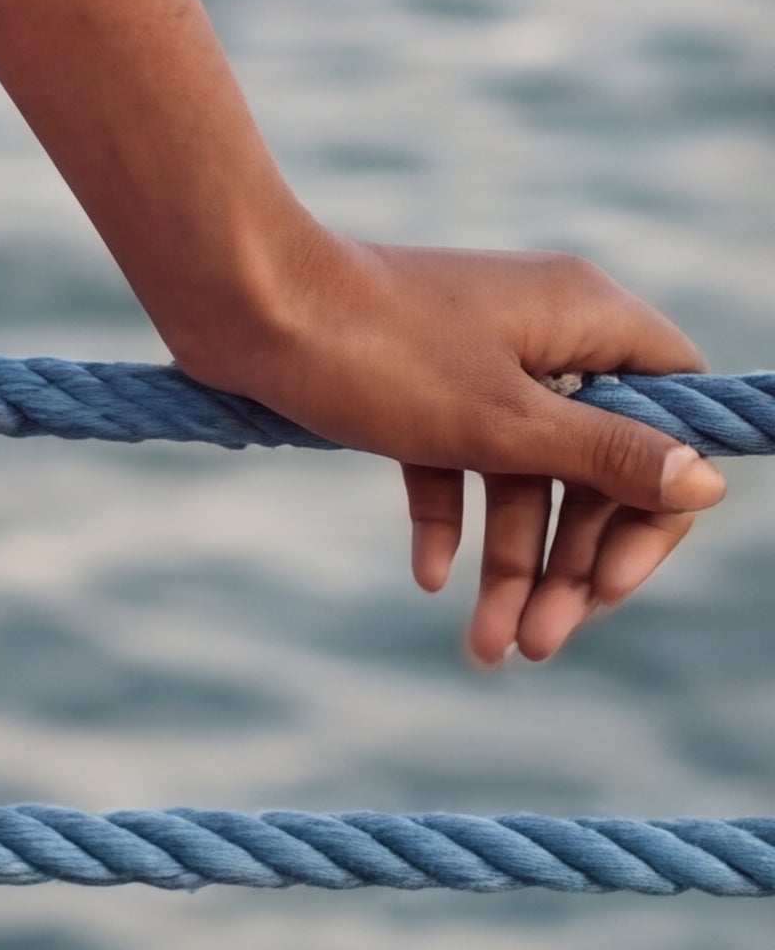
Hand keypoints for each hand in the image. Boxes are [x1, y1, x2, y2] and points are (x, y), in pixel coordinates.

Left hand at [170, 233, 725, 666]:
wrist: (240, 300)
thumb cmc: (378, 352)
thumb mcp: (504, 422)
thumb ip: (609, 456)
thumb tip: (709, 480)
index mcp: (584, 318)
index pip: (670, 415)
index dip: (655, 503)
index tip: (615, 578)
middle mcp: (541, 331)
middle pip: (595, 462)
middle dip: (571, 561)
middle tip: (543, 643)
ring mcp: (476, 355)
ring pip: (522, 474)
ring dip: (511, 563)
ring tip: (487, 650)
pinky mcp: (415, 379)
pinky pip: (457, 459)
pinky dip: (450, 518)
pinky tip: (428, 578)